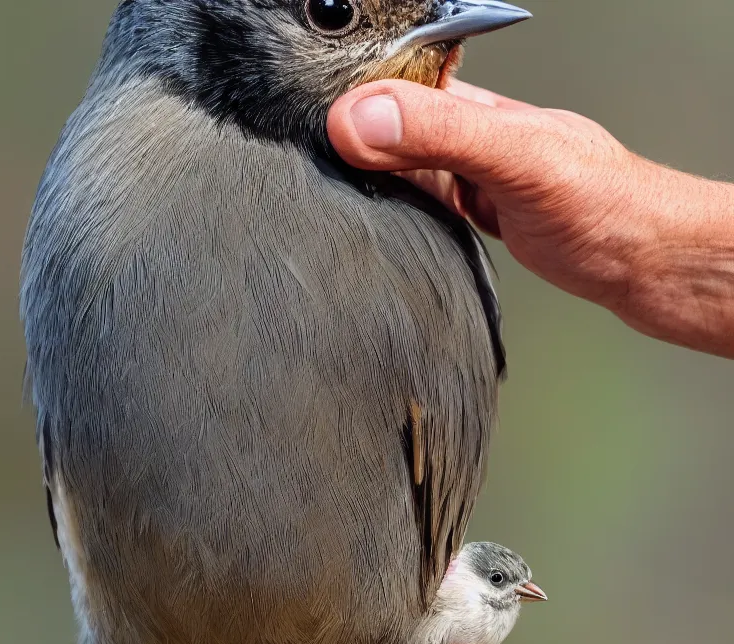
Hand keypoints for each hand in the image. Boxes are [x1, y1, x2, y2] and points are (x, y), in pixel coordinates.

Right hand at [327, 79, 733, 357]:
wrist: (643, 262)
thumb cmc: (604, 203)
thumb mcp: (518, 157)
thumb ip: (442, 133)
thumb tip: (362, 118)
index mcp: (475, 103)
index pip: (395, 80)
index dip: (348, 92)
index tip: (302, 116)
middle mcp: (468, 133)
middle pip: (389, 122)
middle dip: (348, 133)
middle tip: (301, 155)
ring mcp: (470, 173)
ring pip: (399, 163)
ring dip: (365, 170)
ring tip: (322, 181)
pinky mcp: (474, 211)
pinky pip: (418, 200)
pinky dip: (392, 205)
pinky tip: (375, 215)